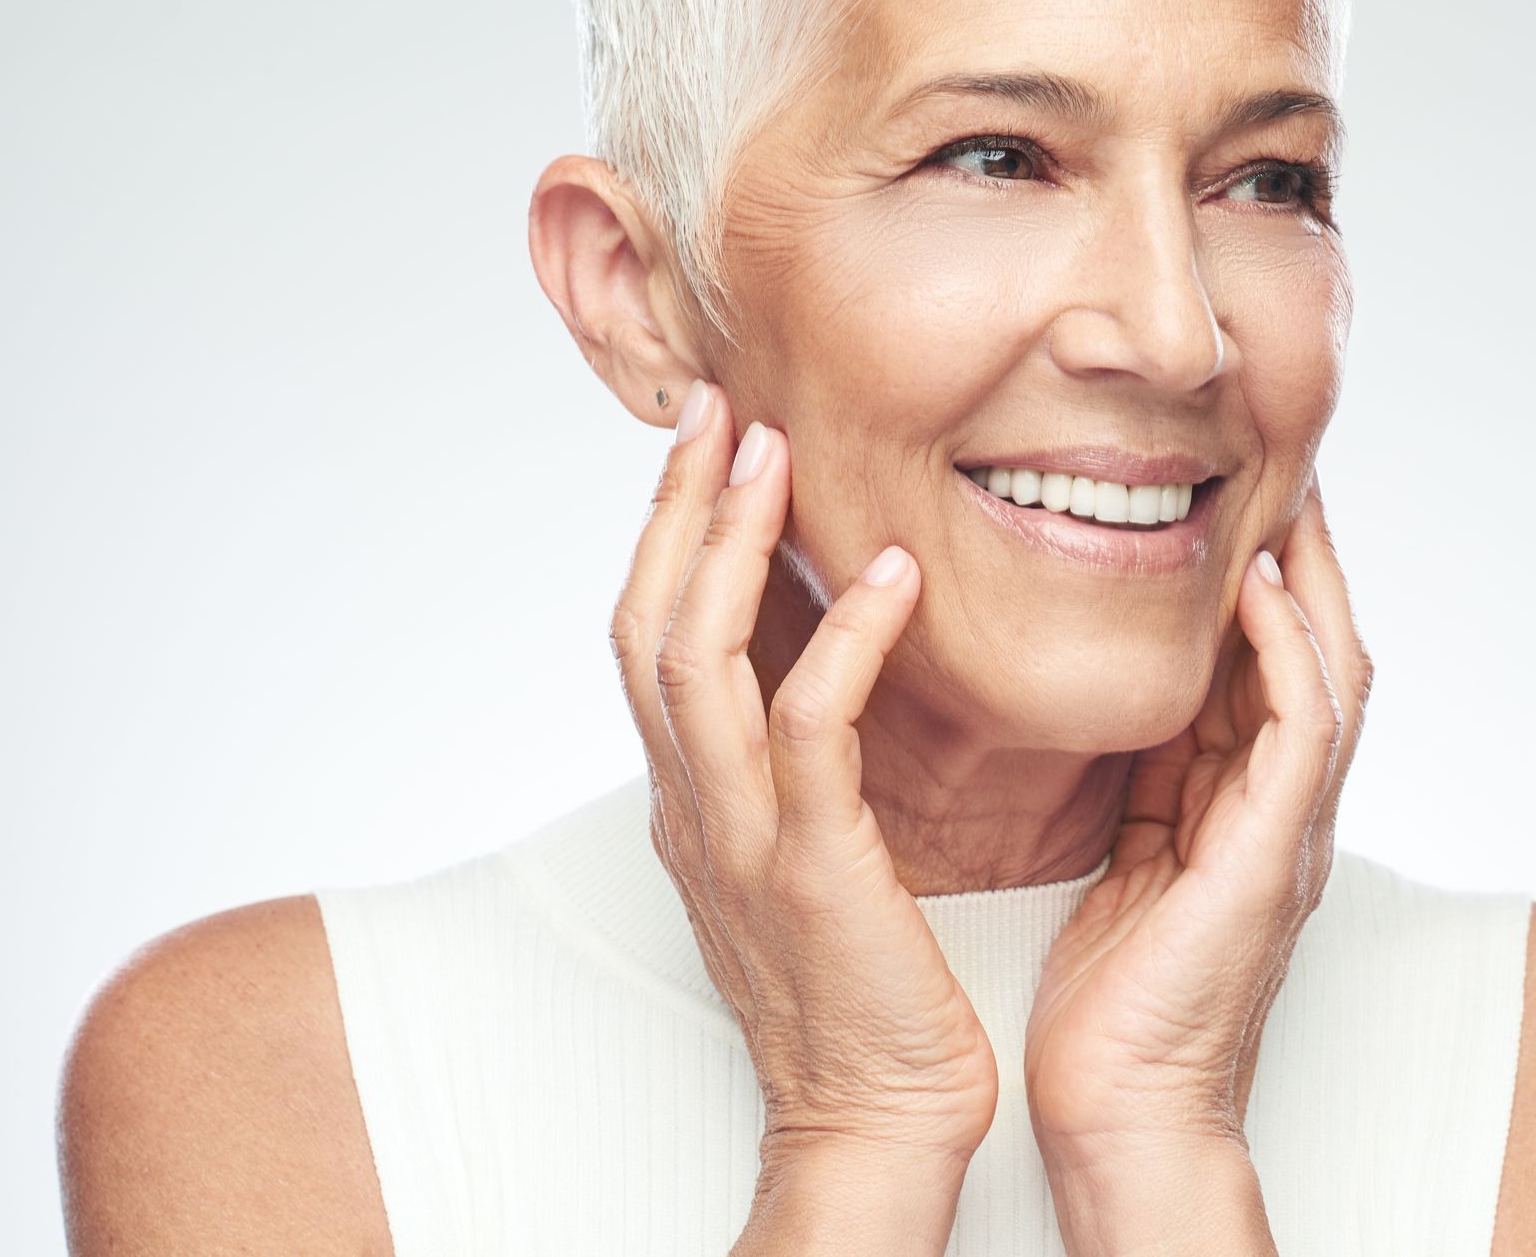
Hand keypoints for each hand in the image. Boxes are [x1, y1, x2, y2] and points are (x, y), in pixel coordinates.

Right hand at [608, 379, 998, 1170]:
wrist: (870, 1125)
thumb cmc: (855, 995)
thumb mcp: (796, 858)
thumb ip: (784, 767)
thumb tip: (812, 668)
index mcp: (690, 803)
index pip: (648, 640)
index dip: (668, 536)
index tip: (709, 447)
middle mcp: (693, 809)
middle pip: (646, 624)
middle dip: (677, 508)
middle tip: (719, 410)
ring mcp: (738, 837)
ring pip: (697, 657)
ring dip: (730, 543)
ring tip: (771, 451)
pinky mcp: (808, 867)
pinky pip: (808, 728)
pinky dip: (845, 639)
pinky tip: (889, 575)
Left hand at [1023, 474, 1372, 1157]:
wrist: (1121, 1113)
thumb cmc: (1112, 1005)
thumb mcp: (1126, 861)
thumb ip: (1139, 783)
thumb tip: (1111, 703)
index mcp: (1242, 810)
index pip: (1269, 668)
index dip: (1262, 583)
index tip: (1231, 501)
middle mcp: (1281, 813)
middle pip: (1318, 653)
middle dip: (1306, 559)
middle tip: (1282, 467)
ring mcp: (1288, 835)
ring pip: (1331, 675)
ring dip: (1314, 581)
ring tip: (1289, 494)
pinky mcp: (1271, 860)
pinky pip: (1303, 733)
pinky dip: (1290, 654)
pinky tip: (1260, 588)